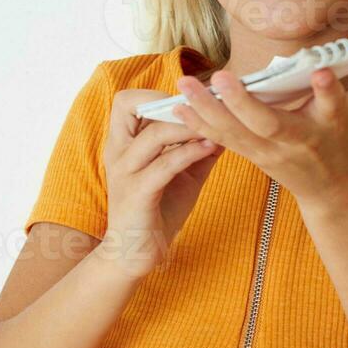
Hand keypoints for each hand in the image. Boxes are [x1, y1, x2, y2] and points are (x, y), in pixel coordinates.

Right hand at [100, 88, 222, 278]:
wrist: (137, 253)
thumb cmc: (159, 209)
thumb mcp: (184, 172)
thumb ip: (199, 147)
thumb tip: (229, 123)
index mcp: (124, 142)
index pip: (128, 100)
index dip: (157, 94)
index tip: (191, 101)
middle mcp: (118, 151)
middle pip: (128, 106)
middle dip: (170, 102)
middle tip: (204, 107)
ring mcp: (124, 172)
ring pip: (153, 134)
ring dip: (188, 127)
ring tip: (215, 127)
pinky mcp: (136, 194)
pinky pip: (163, 165)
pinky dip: (189, 153)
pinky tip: (210, 148)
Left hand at [171, 14, 347, 204]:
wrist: (335, 187)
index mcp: (335, 123)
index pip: (334, 105)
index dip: (329, 90)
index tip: (322, 72)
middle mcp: (302, 140)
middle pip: (271, 124)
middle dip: (246, 104)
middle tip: (224, 78)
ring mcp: (273, 152)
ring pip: (237, 134)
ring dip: (208, 112)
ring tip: (185, 86)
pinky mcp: (253, 156)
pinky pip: (222, 141)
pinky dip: (198, 125)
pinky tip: (176, 106)